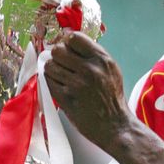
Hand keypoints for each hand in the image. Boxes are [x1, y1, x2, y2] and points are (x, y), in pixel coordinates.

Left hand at [44, 32, 130, 148]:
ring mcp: (76, 84)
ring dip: (53, 69)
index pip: (74, 38)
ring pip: (50, 66)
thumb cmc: (112, 97)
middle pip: (59, 50)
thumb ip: (94, 55)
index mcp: (102, 60)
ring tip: (61, 76)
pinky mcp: (66, 98)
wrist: (114, 125)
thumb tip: (70, 42)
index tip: (67, 47)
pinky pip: (48, 81)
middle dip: (58, 56)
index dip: (67, 42)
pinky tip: (61, 86)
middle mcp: (90, 69)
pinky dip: (52, 82)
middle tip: (62, 63)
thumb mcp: (111, 70)